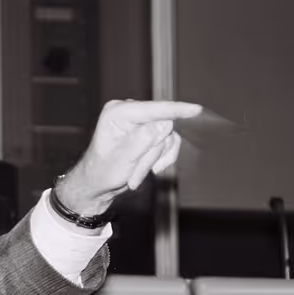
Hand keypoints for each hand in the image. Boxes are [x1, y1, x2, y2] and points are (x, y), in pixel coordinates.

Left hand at [56, 99, 202, 216]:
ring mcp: (141, 122)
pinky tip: (146, 169)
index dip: (176, 110)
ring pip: (166, 138)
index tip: (195, 110)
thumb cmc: (101, 173)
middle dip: (151, 154)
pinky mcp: (150, 132)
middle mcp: (130, 113)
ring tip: (134, 175)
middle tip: (134, 174)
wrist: (97, 185)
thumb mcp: (120, 160)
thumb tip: (164, 124)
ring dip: (153, 160)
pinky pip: (169, 143)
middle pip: (162, 127)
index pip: (153, 109)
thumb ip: (141, 141)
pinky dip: (160, 159)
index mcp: (117, 112)